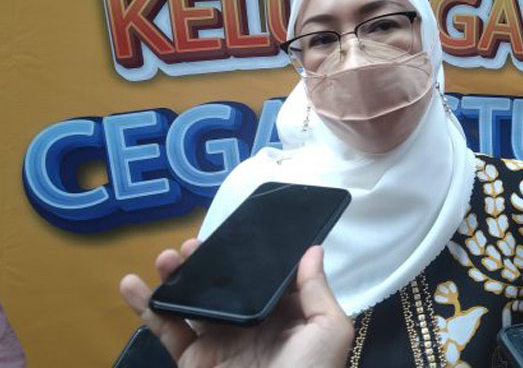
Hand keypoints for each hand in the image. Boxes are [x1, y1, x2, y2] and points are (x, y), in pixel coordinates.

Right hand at [120, 240, 353, 367]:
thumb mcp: (328, 330)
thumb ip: (317, 290)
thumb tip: (312, 249)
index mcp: (285, 316)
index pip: (264, 277)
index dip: (247, 254)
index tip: (231, 231)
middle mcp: (250, 325)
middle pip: (224, 285)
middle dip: (205, 261)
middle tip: (190, 245)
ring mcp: (219, 343)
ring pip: (193, 302)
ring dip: (175, 278)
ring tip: (165, 258)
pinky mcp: (193, 361)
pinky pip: (168, 330)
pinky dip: (146, 308)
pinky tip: (131, 284)